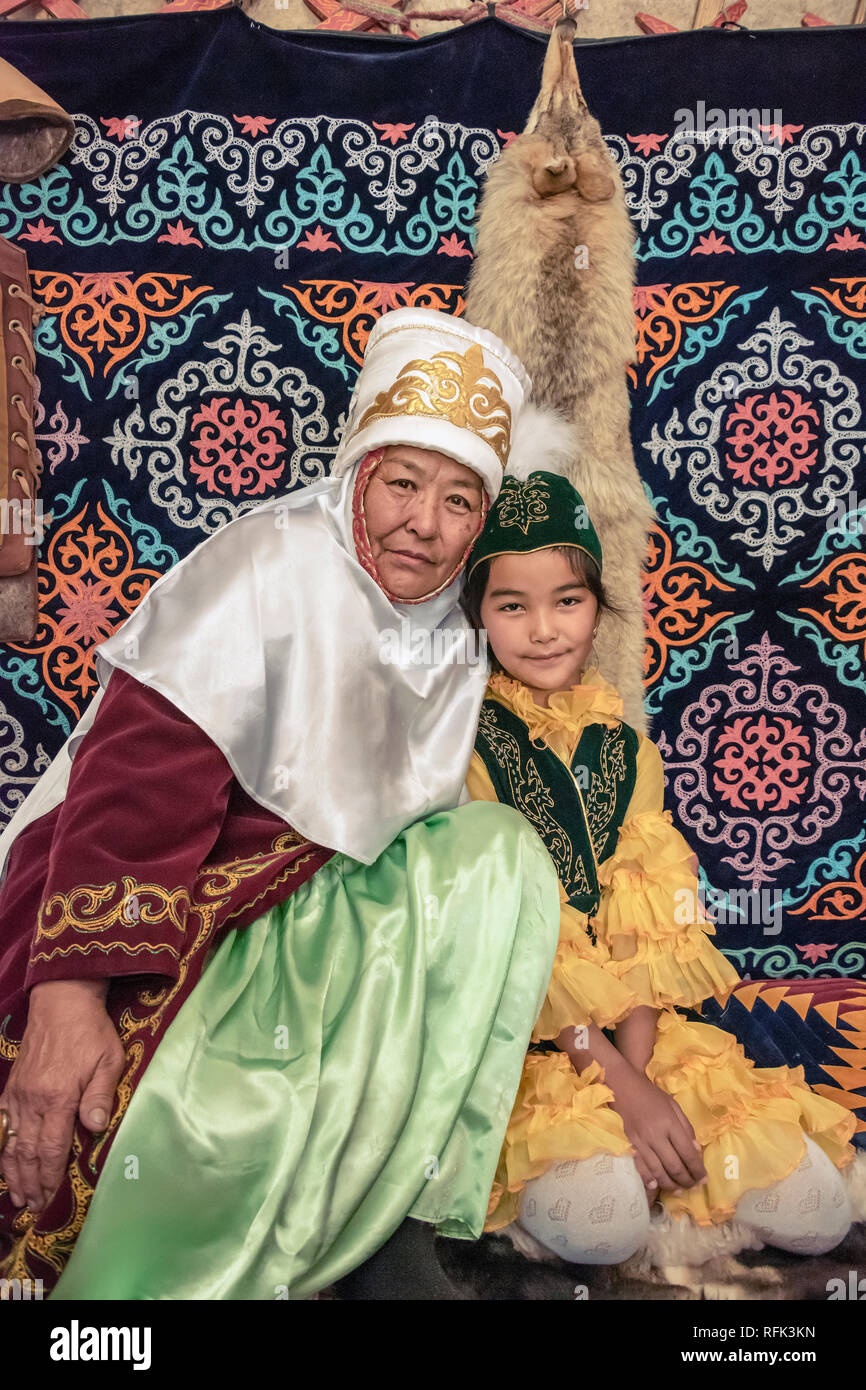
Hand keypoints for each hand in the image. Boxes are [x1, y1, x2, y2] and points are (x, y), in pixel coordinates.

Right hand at [0, 978, 124, 1213]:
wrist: (62, 1002)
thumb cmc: (91, 1031)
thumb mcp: (108, 1059)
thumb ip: (101, 1095)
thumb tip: (96, 1128)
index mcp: (59, 1097)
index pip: (51, 1149)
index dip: (50, 1177)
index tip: (52, 1198)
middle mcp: (33, 1100)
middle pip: (27, 1152)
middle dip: (31, 1182)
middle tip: (35, 1206)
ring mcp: (18, 1094)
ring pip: (10, 1143)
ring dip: (13, 1172)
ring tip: (19, 1196)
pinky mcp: (12, 1087)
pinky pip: (1, 1124)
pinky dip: (1, 1147)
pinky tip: (5, 1163)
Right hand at [604, 1059, 706, 1198]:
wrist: (622, 1086)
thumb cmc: (651, 1095)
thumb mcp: (674, 1106)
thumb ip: (687, 1129)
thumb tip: (696, 1152)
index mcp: (670, 1123)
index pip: (688, 1153)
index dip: (698, 1170)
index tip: (704, 1179)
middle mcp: (655, 1135)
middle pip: (674, 1166)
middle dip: (687, 1180)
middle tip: (694, 1186)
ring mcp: (640, 1141)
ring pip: (658, 1171)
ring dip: (671, 1184)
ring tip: (679, 1190)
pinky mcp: (628, 1144)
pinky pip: (640, 1167)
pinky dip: (649, 1179)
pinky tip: (656, 1186)